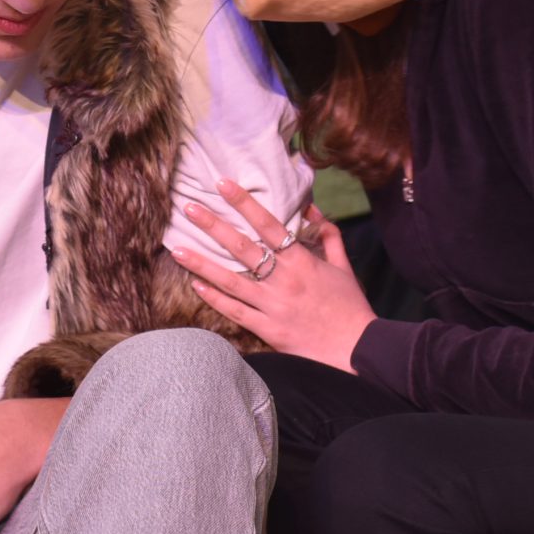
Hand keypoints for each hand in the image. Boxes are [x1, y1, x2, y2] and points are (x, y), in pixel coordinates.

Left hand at [173, 184, 372, 371]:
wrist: (356, 349)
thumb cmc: (350, 306)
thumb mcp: (343, 266)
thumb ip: (328, 236)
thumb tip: (312, 209)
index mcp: (302, 261)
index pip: (268, 225)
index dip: (245, 203)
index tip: (223, 184)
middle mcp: (284, 280)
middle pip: (242, 248)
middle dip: (213, 226)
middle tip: (189, 208)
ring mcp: (273, 306)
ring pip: (230, 281)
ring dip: (202, 263)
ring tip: (177, 247)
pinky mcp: (268, 330)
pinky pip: (236, 312)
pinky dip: (215, 298)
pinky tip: (195, 285)